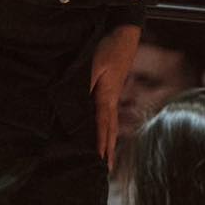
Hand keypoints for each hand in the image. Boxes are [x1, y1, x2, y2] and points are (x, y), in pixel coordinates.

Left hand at [92, 24, 139, 164]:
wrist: (125, 35)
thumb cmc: (109, 49)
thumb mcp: (95, 65)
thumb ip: (86, 85)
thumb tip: (79, 106)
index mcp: (107, 97)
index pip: (102, 125)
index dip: (100, 143)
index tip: (99, 161)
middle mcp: (112, 99)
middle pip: (110, 129)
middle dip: (109, 149)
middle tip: (109, 169)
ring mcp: (113, 94)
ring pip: (111, 123)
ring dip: (110, 140)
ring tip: (110, 157)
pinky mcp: (111, 88)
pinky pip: (109, 114)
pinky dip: (108, 127)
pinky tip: (106, 129)